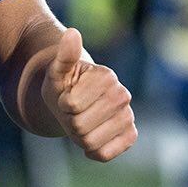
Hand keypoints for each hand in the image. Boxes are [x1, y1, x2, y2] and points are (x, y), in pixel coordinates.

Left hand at [41, 28, 136, 161]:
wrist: (73, 102)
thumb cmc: (63, 86)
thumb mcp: (57, 71)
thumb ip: (64, 55)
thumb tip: (72, 32)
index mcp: (106, 76)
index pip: (72, 105)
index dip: (62, 105)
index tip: (67, 96)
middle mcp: (123, 95)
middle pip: (79, 126)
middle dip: (68, 122)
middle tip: (73, 112)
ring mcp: (128, 116)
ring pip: (90, 142)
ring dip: (78, 137)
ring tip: (82, 122)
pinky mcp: (130, 135)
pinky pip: (105, 154)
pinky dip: (92, 151)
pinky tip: (91, 139)